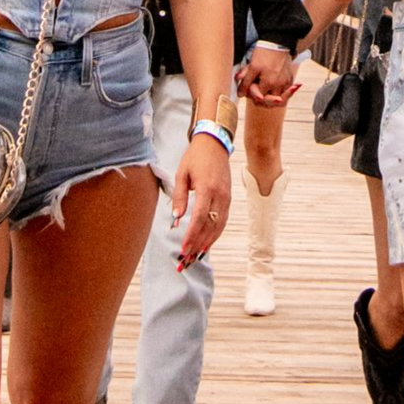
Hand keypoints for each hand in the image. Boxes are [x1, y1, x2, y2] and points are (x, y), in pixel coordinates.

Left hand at [171, 134, 231, 271]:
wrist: (215, 145)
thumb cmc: (195, 158)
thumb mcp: (181, 174)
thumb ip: (179, 197)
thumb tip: (175, 219)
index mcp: (207, 188)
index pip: (199, 218)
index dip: (191, 235)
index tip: (183, 248)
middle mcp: (220, 196)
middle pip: (210, 226)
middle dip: (197, 244)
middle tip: (186, 259)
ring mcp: (226, 198)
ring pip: (218, 227)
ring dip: (207, 243)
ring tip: (195, 256)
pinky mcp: (228, 199)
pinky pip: (222, 221)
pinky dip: (214, 234)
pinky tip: (206, 243)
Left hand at [237, 44, 296, 105]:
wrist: (278, 42)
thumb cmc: (264, 53)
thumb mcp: (252, 67)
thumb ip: (246, 82)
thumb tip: (240, 94)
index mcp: (269, 83)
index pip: (259, 98)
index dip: (253, 95)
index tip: (250, 89)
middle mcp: (279, 85)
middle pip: (270, 102)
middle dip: (262, 99)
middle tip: (257, 94)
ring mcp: (286, 82)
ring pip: (279, 99)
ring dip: (271, 97)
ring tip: (265, 91)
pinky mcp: (290, 79)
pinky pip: (285, 92)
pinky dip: (280, 92)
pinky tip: (273, 87)